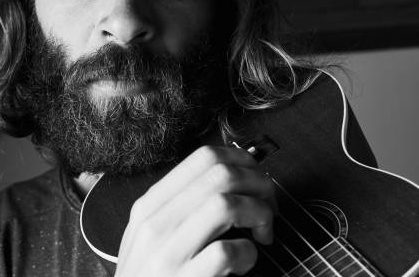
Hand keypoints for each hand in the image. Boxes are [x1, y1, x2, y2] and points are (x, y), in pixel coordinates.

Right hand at [114, 145, 275, 276]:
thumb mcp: (151, 236)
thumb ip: (179, 207)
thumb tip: (230, 179)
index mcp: (150, 206)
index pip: (203, 158)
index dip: (243, 161)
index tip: (256, 179)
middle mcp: (156, 223)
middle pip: (221, 175)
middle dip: (259, 185)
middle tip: (269, 207)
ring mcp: (167, 253)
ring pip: (225, 204)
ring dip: (258, 214)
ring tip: (262, 234)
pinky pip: (228, 252)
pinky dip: (248, 254)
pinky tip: (244, 261)